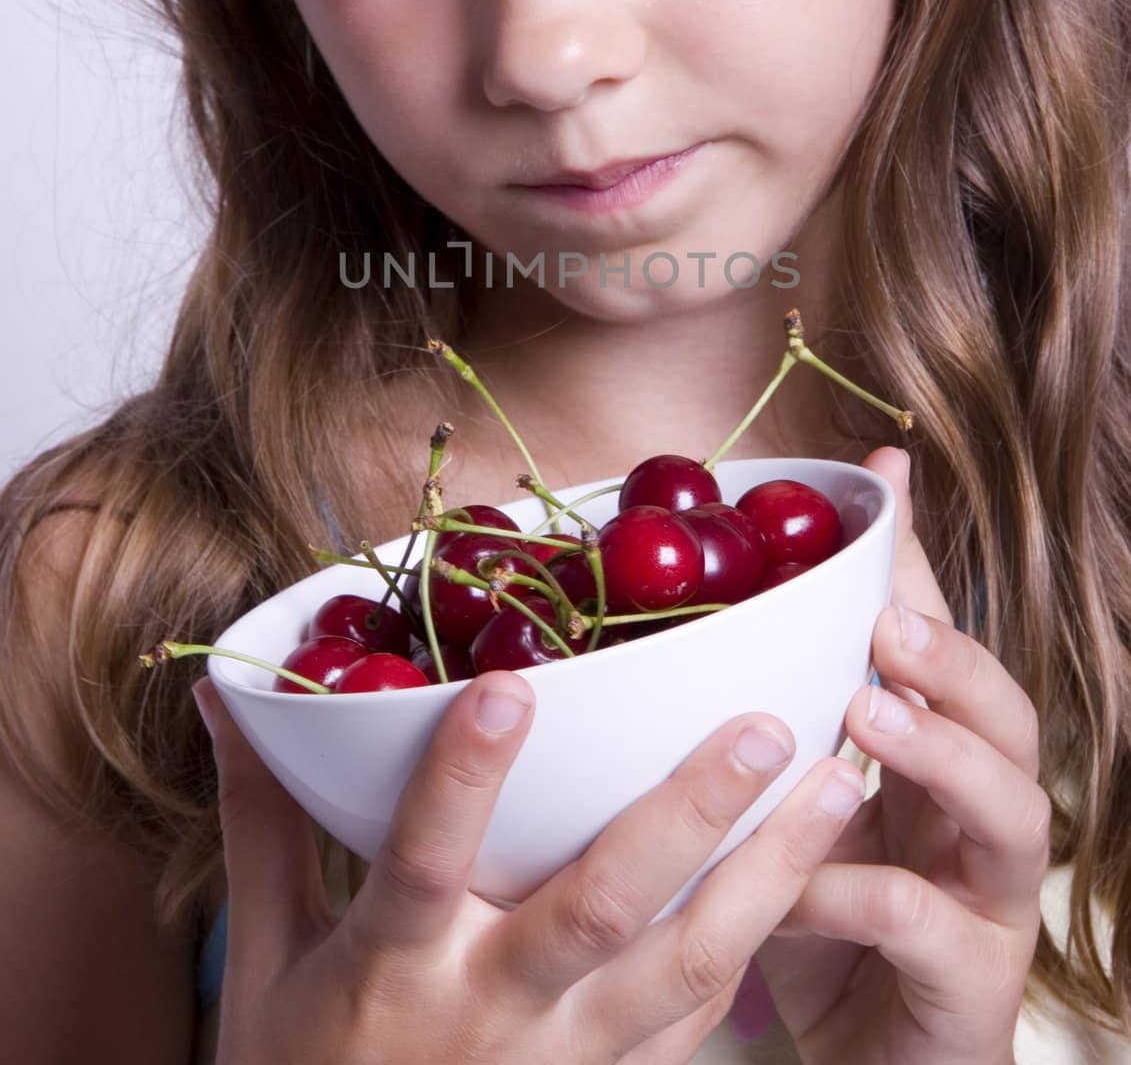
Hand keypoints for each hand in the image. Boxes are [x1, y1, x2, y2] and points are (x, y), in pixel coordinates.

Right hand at [192, 665, 866, 1064]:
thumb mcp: (263, 956)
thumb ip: (263, 819)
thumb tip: (229, 695)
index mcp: (393, 973)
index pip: (423, 865)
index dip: (463, 778)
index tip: (512, 684)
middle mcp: (493, 1019)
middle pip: (599, 912)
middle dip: (688, 817)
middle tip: (766, 725)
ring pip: (688, 968)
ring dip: (771, 874)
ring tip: (842, 783)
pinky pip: (703, 1019)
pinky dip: (765, 941)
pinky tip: (820, 870)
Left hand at [750, 445, 1047, 1064]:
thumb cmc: (817, 926)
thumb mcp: (790, 810)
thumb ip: (766, 720)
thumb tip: (685, 622)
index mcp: (934, 764)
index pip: (942, 644)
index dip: (917, 564)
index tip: (884, 481)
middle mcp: (977, 819)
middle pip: (1011, 716)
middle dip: (954, 660)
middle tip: (886, 623)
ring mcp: (989, 901)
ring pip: (1011, 811)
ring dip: (941, 755)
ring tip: (869, 715)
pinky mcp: (970, 984)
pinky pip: (930, 926)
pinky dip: (863, 896)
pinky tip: (798, 886)